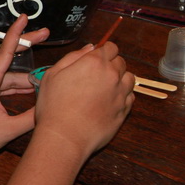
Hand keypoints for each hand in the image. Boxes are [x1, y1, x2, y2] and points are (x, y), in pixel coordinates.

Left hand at [0, 15, 48, 160]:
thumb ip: (29, 119)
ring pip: (8, 72)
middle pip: (7, 55)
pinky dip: (19, 83)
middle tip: (45, 33)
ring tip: (46, 71)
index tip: (24, 17)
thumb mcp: (5, 130)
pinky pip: (5, 84)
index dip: (16, 34)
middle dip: (26, 43)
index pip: (5, 52)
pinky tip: (32, 87)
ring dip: (26, 71)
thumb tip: (49, 109)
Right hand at [33, 41, 133, 156]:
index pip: (111, 47)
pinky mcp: (124, 111)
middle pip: (121, 61)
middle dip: (111, 64)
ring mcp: (120, 94)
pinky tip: (109, 101)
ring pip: (129, 78)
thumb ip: (73, 57)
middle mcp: (112, 75)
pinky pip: (130, 97)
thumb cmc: (54, 105)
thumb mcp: (53, 74)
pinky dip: (123, 95)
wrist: (65, 136)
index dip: (103, 51)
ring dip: (120, 78)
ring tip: (105, 87)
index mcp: (94, 62)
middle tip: (96, 75)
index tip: (96, 58)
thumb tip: (90, 48)